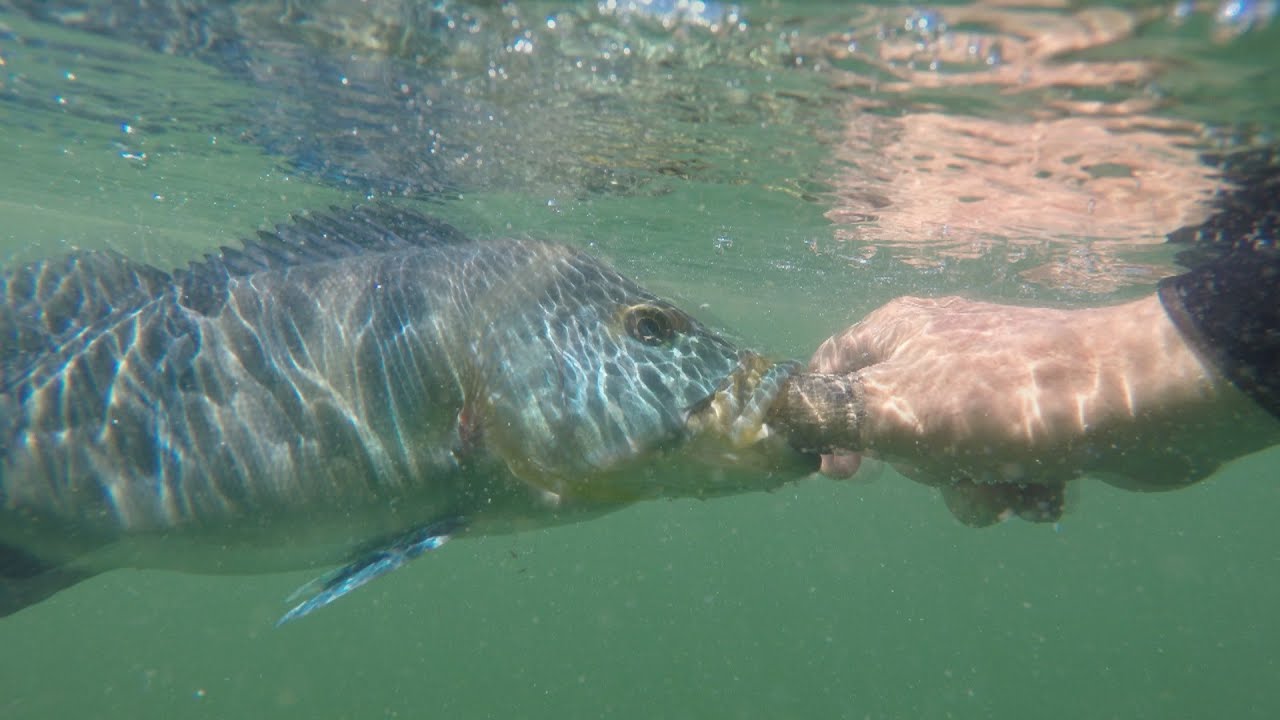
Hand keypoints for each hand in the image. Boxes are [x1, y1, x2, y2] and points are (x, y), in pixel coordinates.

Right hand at [807, 294, 1279, 524]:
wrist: (1132, 407)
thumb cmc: (997, 403)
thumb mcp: (886, 411)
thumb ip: (821, 413)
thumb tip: (770, 411)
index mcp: (898, 330)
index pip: (828, 366)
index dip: (819, 419)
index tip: (833, 469)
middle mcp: (943, 348)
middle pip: (893, 426)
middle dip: (920, 467)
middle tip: (940, 461)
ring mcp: (995, 382)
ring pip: (949, 460)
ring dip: (973, 489)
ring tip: (1007, 480)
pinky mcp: (1041, 417)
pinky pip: (1001, 468)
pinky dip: (1018, 487)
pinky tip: (1045, 483)